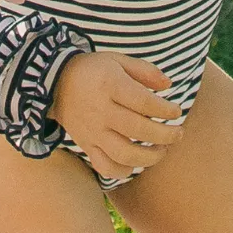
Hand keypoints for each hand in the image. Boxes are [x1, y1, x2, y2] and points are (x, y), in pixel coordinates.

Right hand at [52, 52, 183, 180]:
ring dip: (150, 157)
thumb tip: (169, 85)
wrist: (54, 83)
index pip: (144, 102)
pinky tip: (137, 163)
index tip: (176, 111)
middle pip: (138, 129)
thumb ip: (145, 71)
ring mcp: (92, 131)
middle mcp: (100, 111)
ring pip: (124, 154)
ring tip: (163, 150)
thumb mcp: (118, 61)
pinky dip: (124, 171)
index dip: (166, 110)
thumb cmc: (94, 71)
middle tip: (178, 133)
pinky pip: (105, 166)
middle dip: (165, 135)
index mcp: (110, 85)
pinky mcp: (86, 145)